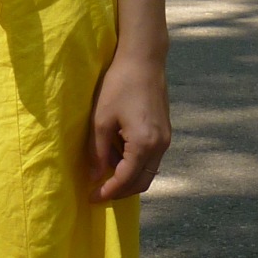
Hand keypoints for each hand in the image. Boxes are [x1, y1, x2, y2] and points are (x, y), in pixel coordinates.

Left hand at [89, 51, 170, 202]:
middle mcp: (160, 146)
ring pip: (148, 172)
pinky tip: (117, 158)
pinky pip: (151, 159)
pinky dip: (135, 165)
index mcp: (144, 144)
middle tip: (98, 192)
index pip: (125, 180)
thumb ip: (98, 151)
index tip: (91, 198)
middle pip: (141, 183)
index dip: (107, 192)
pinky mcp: (165, 132)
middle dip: (120, 192)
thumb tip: (95, 176)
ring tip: (105, 175)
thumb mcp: (101, 119)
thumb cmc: (119, 85)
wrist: (143, 60)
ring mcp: (166, 139)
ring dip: (128, 179)